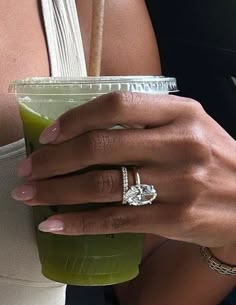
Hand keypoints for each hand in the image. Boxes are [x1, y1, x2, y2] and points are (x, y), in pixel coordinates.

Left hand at [12, 92, 235, 247]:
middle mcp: (181, 144)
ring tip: (30, 195)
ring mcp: (178, 183)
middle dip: (55, 158)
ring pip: (103, 185)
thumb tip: (89, 128)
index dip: (75, 118)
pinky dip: (80, 223)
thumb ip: (147, 121)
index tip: (48, 135)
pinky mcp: (174, 218)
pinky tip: (55, 224)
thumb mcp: (189, 125)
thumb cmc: (213, 158)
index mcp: (183, 112)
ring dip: (58, 191)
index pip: (117, 104)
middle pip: (101, 146)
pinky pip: (116, 220)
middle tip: (28, 169)